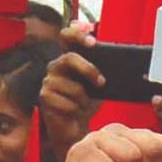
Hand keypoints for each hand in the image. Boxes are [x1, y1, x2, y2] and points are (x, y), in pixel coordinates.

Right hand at [40, 27, 103, 157]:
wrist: (74, 126)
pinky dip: (76, 110)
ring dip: (84, 99)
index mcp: (69, 58)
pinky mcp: (44, 98)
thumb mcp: (97, 82)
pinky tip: (74, 112)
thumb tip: (117, 62)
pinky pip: (67, 102)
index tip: (93, 42)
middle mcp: (55, 67)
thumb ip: (101, 69)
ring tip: (83, 105)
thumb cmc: (86, 102)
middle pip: (69, 58)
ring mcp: (48, 82)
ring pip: (72, 86)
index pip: (66, 36)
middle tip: (101, 82)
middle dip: (88, 70)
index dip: (77, 35)